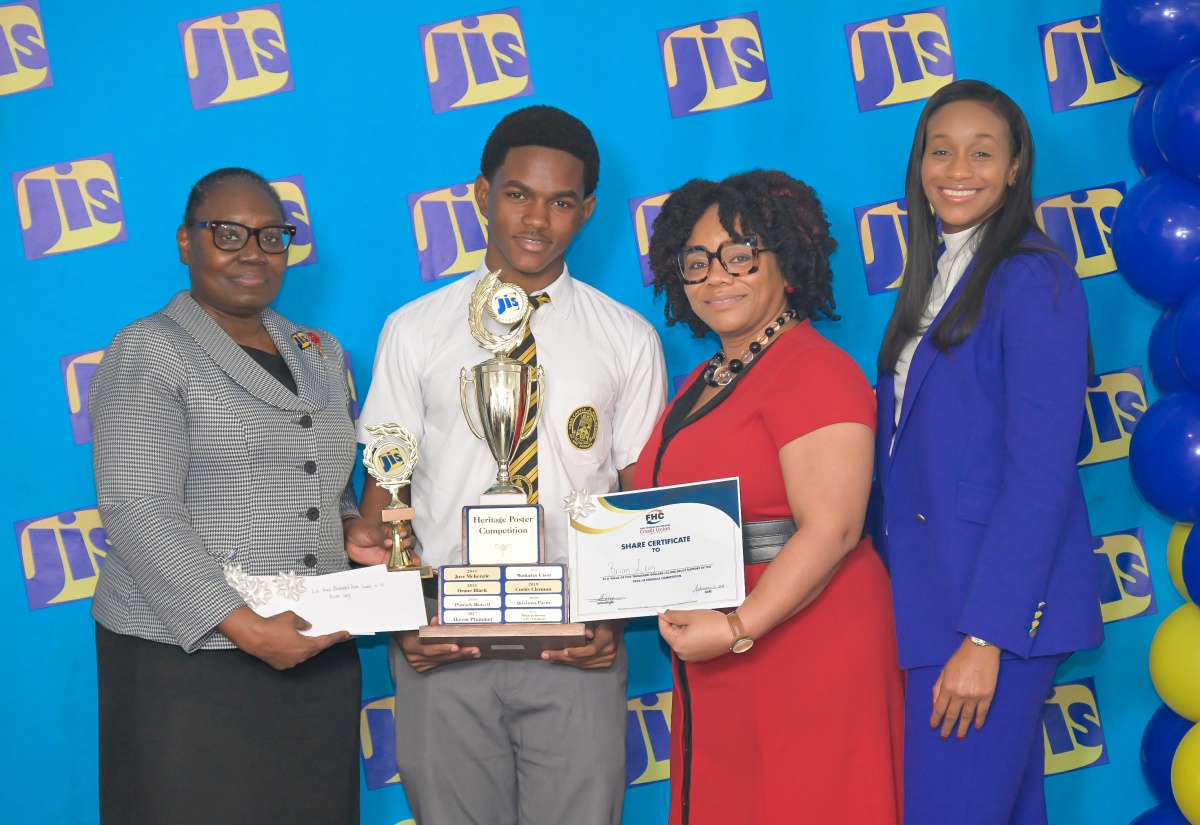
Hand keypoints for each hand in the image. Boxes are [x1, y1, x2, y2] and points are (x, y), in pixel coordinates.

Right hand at [219, 606, 347, 669]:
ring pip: (303, 655)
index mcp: (305, 647)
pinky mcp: (280, 665)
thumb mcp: (292, 617)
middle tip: (328, 635)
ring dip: (306, 647)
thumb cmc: (273, 625)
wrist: (252, 636)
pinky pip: (292, 658)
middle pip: (315, 650)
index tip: (346, 634)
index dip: (336, 637)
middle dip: (321, 642)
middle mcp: (299, 658)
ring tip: (306, 638)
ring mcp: (289, 663)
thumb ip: (303, 623)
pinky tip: (291, 645)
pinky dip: (295, 652)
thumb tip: (308, 627)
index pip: (325, 642)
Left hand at [344, 516, 406, 565]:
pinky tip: (407, 570)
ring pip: (404, 555)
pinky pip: (395, 565)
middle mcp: (394, 540)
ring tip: (415, 561)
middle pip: (407, 542)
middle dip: (409, 544)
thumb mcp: (370, 529)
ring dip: (411, 558)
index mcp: (392, 529)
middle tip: (405, 545)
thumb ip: (380, 536)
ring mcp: (390, 551)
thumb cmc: (360, 529)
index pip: (404, 529)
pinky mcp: (385, 561)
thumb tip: (389, 543)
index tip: (403, 533)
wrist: (348, 539)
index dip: (406, 531)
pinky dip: (401, 568)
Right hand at [396, 617, 479, 672]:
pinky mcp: (424, 668)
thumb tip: (437, 620)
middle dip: (458, 654)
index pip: (428, 649)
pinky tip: (465, 656)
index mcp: (410, 645)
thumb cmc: (408, 629)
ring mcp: (419, 665)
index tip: (456, 646)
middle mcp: (415, 658)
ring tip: (474, 653)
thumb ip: (427, 625)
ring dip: (459, 657)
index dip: (442, 648)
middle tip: (473, 649)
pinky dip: (453, 660)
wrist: (399, 640)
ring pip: (442, 662)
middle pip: (439, 657)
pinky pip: (441, 664)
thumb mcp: (415, 625)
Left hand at [542, 621, 621, 667]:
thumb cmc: (602, 620)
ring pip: (582, 664)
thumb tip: (566, 632)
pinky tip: (561, 660)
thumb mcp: (594, 620)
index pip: (591, 649)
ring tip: (550, 658)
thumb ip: (584, 628)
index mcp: (607, 638)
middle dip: (562, 657)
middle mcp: (609, 651)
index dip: (577, 652)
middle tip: (546, 655)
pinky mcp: (605, 664)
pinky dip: (572, 663)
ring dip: (565, 662)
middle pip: (583, 659)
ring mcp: (608, 659)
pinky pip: (585, 666)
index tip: (564, 651)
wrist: (615, 626)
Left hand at [657, 609, 732, 661]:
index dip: (664, 617)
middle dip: (675, 623)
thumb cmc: (712, 624)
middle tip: (684, 612)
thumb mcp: (690, 616)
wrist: (733, 633)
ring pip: (681, 639)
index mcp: (678, 645)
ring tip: (693, 619)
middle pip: (672, 635)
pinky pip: (689, 644)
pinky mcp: (700, 656)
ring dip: (683, 629)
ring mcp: (692, 657)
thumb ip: (674, 615)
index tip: (665, 608)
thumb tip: (662, 613)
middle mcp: (683, 654)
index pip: (664, 630)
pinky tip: (699, 627)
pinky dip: (690, 635)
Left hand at [931, 636, 1001, 739]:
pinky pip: (982, 713)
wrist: (981, 649)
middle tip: (944, 737)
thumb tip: (934, 704)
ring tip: (959, 737)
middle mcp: (960, 695)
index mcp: (947, 688)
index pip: (939, 709)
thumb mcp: (944, 670)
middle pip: (952, 716)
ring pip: (966, 717)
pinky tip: (976, 727)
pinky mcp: (987, 696)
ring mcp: (974, 697)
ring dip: (962, 729)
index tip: (933, 727)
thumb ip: (938, 688)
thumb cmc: (960, 658)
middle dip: (947, 728)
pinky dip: (979, 721)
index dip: (935, 720)